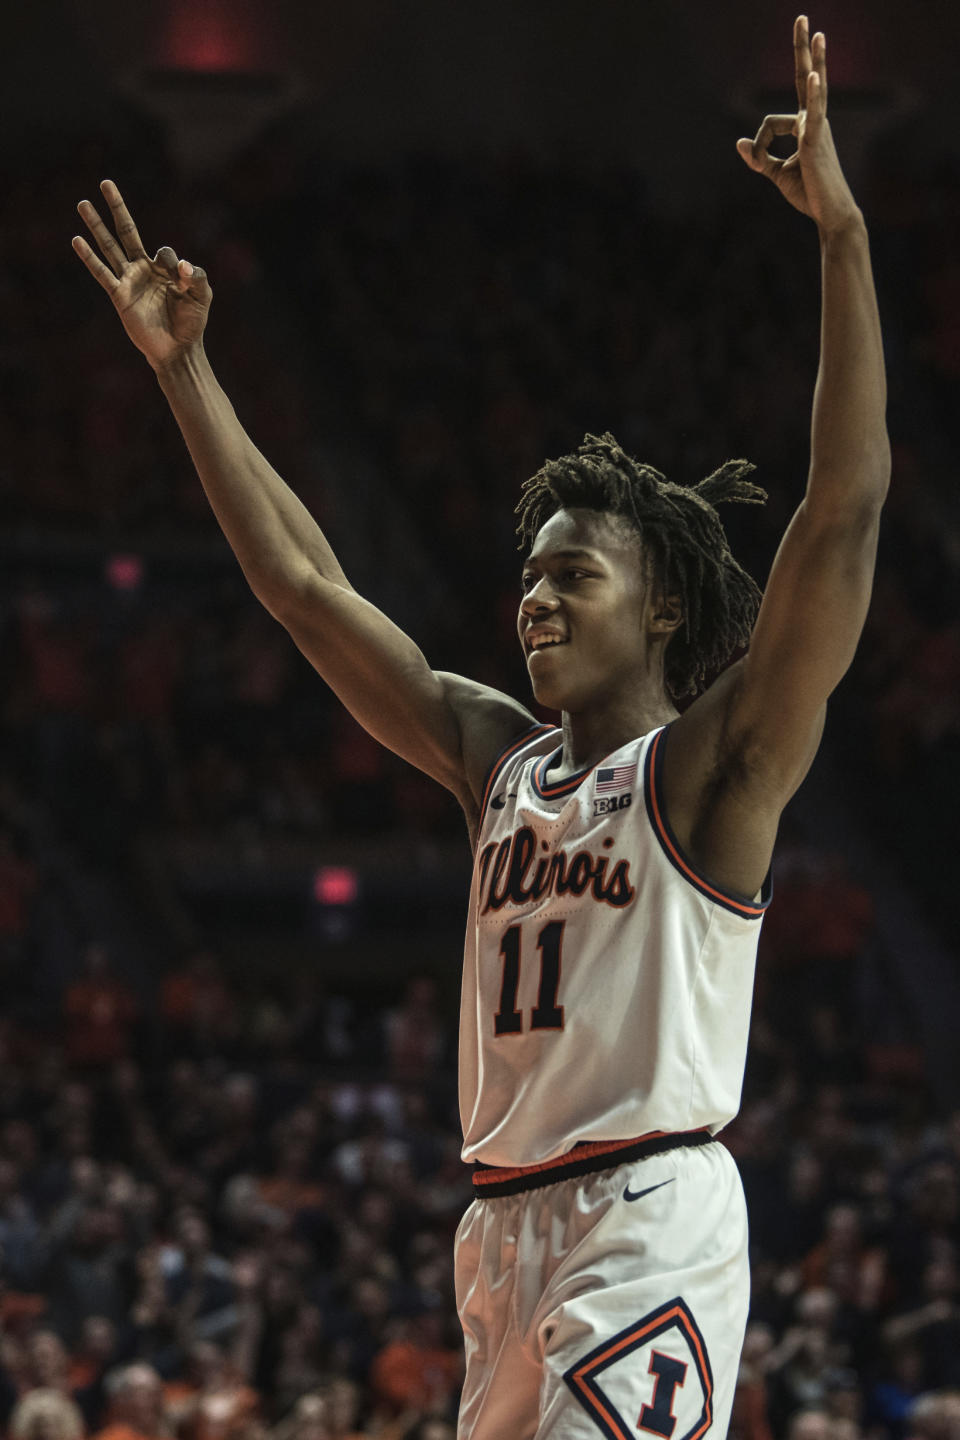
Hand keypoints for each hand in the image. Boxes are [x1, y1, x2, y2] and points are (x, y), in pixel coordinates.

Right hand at [73, 180, 211, 370]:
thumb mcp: (202, 296)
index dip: (174, 265)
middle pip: (126, 231)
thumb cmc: (191, 323)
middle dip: (117, 207)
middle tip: (105, 183)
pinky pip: (102, 273)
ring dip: (96, 225)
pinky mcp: (119, 296)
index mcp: (163, 268)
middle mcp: (143, 269)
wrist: (178, 349)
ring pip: (110, 247)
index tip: (182, 281)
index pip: (164, 252)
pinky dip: (90, 257)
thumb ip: (197, 276)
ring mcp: (129, 281)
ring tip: (83, 204)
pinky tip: (77, 240)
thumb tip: (181, 264)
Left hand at [736, 16, 859, 233]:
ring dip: (814, 59)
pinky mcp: (816, 142)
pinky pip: (815, 114)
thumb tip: (739, 142)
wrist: (829, 213)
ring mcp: (818, 129)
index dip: (759, 143)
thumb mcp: (776, 174)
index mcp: (805, 128)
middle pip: (807, 78)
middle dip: (803, 49)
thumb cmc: (808, 192)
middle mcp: (814, 122)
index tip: (758, 160)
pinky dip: (815, 96)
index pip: (772, 122)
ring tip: (816, 32)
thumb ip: (758, 158)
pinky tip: (816, 76)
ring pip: (812, 90)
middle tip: (802, 18)